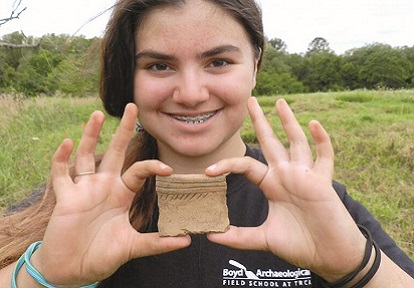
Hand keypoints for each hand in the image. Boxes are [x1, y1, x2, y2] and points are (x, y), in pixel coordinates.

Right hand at [33, 104, 189, 286]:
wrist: (72, 270)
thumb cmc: (102, 256)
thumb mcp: (133, 247)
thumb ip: (157, 243)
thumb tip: (187, 240)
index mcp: (122, 195)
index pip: (139, 171)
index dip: (152, 167)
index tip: (169, 169)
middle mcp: (104, 187)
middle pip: (115, 152)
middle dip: (123, 130)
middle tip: (132, 107)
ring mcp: (83, 190)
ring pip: (87, 156)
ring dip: (90, 135)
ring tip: (98, 114)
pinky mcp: (65, 198)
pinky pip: (60, 174)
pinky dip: (61, 159)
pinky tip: (67, 142)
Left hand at [206, 97, 365, 280]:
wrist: (329, 256)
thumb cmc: (300, 245)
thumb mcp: (264, 239)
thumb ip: (239, 237)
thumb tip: (210, 235)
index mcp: (272, 185)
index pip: (246, 165)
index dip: (227, 164)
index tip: (208, 171)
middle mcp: (287, 175)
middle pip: (271, 142)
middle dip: (261, 121)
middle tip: (249, 100)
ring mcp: (305, 175)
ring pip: (297, 141)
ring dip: (289, 121)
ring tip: (280, 102)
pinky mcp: (323, 181)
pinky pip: (324, 156)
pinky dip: (321, 140)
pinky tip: (313, 123)